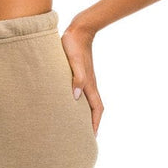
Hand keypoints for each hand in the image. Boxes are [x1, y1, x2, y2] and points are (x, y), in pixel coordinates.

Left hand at [61, 21, 102, 135]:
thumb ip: (76, 78)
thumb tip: (76, 96)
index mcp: (89, 84)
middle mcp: (89, 84)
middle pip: (94, 108)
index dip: (95, 123)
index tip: (93, 136)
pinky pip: (82, 93)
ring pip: (88, 101)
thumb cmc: (74, 46)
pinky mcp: (79, 74)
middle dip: (92, 123)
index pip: (96, 109)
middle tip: (86, 136)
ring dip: (86, 114)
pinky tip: (71, 104)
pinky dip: (80, 103)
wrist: (78, 30)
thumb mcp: (74, 62)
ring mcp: (85, 79)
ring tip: (78, 125)